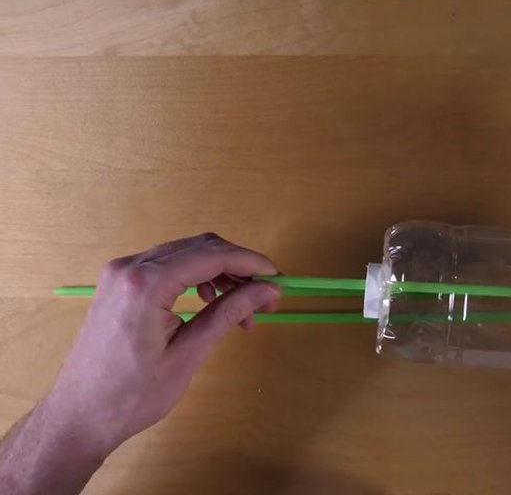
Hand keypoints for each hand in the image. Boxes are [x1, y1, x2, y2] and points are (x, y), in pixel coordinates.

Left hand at [0, 233, 280, 494]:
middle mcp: (130, 267)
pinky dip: (196, 277)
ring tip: (241, 308)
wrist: (79, 416)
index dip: (250, 262)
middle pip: (200, 247)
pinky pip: (167, 265)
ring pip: (185, 254)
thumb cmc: (133, 395)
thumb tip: (268, 290)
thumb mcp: (189, 354)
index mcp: (146, 283)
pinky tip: (209, 301)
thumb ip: (228, 313)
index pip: (211, 255)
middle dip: (238, 268)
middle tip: (265, 298)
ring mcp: (121, 272)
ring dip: (219, 273)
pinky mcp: (119, 282)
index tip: (278, 278)